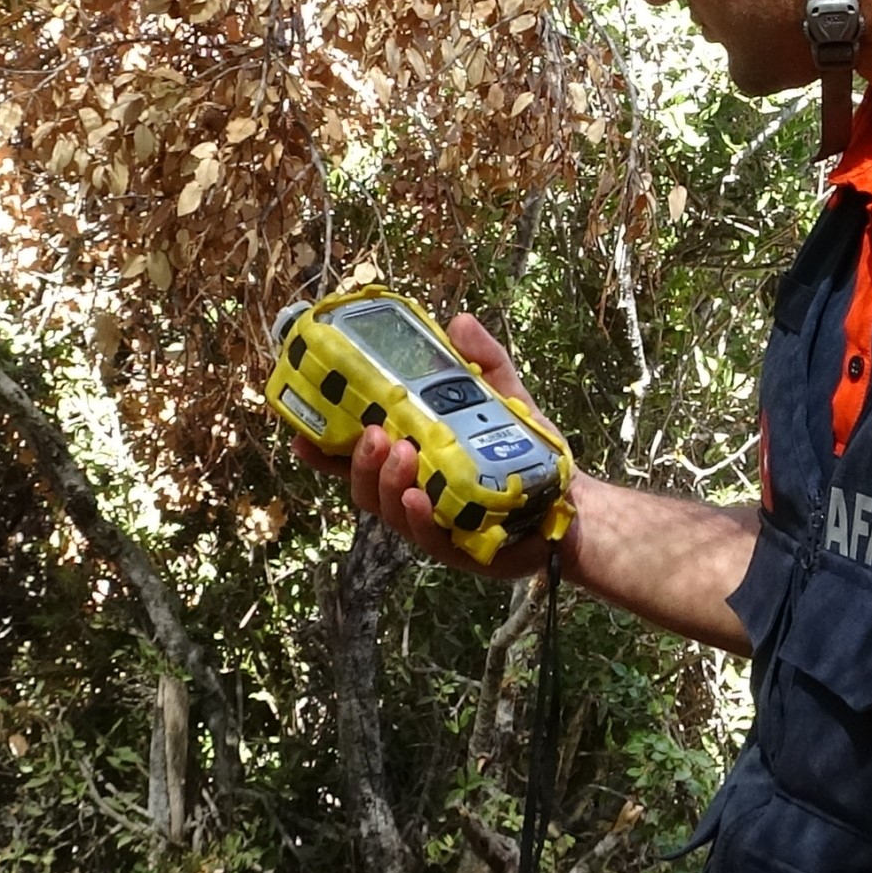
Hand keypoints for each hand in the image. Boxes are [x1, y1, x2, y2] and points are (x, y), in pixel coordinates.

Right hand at [290, 312, 569, 581]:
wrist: (573, 500)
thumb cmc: (528, 452)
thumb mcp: (505, 397)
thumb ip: (483, 362)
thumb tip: (459, 321)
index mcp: (411, 463)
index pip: (354, 460)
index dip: (323, 451)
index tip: (298, 432)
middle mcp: (412, 496)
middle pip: (364, 487)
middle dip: (360, 462)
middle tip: (375, 433)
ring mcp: (433, 526)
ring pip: (390, 511)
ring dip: (388, 482)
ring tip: (401, 452)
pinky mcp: (462, 550)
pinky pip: (430, 539)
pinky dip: (420, 518)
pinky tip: (420, 497)